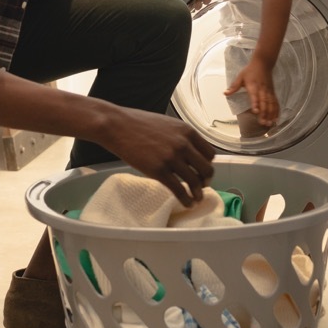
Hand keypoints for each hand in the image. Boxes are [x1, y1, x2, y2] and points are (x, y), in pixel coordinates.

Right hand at [101, 108, 216, 205]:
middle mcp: (183, 144)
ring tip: (196, 199)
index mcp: (187, 131)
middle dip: (206, 180)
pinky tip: (186, 203)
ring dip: (198, 194)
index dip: (208, 164)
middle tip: (202, 186)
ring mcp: (171, 158)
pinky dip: (186, 199)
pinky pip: (179, 190)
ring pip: (195, 182)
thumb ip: (180, 137)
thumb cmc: (138, 123)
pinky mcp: (159, 171)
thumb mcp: (167, 124)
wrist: (117, 126)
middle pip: (206, 169)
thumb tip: (188, 151)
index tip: (204, 171)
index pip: (210, 153)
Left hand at [225, 57, 279, 126]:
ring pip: (271, 104)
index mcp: (253, 86)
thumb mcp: (240, 76)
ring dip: (271, 114)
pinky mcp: (272, 92)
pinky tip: (276, 119)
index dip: (255, 103)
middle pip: (264, 103)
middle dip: (264, 113)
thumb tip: (225, 93)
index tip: (255, 112)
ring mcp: (269, 92)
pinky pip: (275, 103)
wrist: (263, 63)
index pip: (254, 96)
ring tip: (270, 124)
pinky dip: (276, 111)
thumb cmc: (250, 70)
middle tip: (263, 123)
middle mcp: (262, 90)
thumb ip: (234, 86)